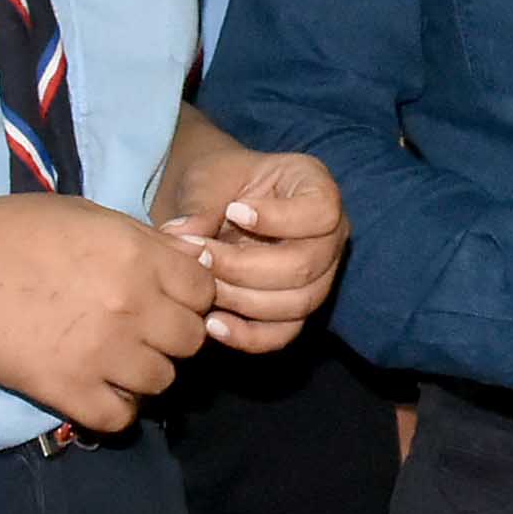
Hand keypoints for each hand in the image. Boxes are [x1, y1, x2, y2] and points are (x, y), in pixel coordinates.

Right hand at [0, 196, 216, 432]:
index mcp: (136, 256)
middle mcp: (129, 305)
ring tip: (117, 360)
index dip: (190, 296)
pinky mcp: (67, 389)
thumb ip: (143, 240)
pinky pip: (120, 417)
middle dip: (172, 335)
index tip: (166, 298)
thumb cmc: (12, 232)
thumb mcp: (87, 216)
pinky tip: (99, 390)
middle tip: (142, 331)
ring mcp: (100, 352)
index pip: (204, 291)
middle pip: (191, 340)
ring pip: (162, 381)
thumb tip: (194, 260)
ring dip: (144, 373)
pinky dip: (116, 409)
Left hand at [160, 144, 345, 352]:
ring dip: (242, 301)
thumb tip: (183, 236)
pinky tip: (212, 324)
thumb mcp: (208, 177)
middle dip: (245, 268)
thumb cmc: (217, 181)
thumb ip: (200, 203)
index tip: (233, 211)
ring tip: (201, 288)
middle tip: (200, 258)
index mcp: (317, 189)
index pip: (321, 212)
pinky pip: (283, 333)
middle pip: (305, 265)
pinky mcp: (295, 310)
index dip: (280, 219)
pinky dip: (248, 336)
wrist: (209, 204)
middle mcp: (329, 237)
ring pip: (296, 304)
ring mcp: (319, 277)